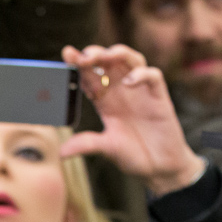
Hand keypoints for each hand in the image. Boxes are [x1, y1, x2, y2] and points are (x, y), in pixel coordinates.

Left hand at [60, 44, 205, 196]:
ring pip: (131, 60)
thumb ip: (87, 145)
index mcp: (106, 100)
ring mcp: (141, 91)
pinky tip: (130, 82)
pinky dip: (142, 74)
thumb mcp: (108, 149)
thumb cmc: (134, 155)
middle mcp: (122, 91)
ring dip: (118, 54)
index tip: (67, 54)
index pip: (90, 75)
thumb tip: (61, 153)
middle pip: (108, 62)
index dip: (79, 63)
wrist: (160, 167)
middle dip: (96, 54)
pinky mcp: (159, 97)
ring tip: (106, 57)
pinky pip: (153, 76)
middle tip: (84, 57)